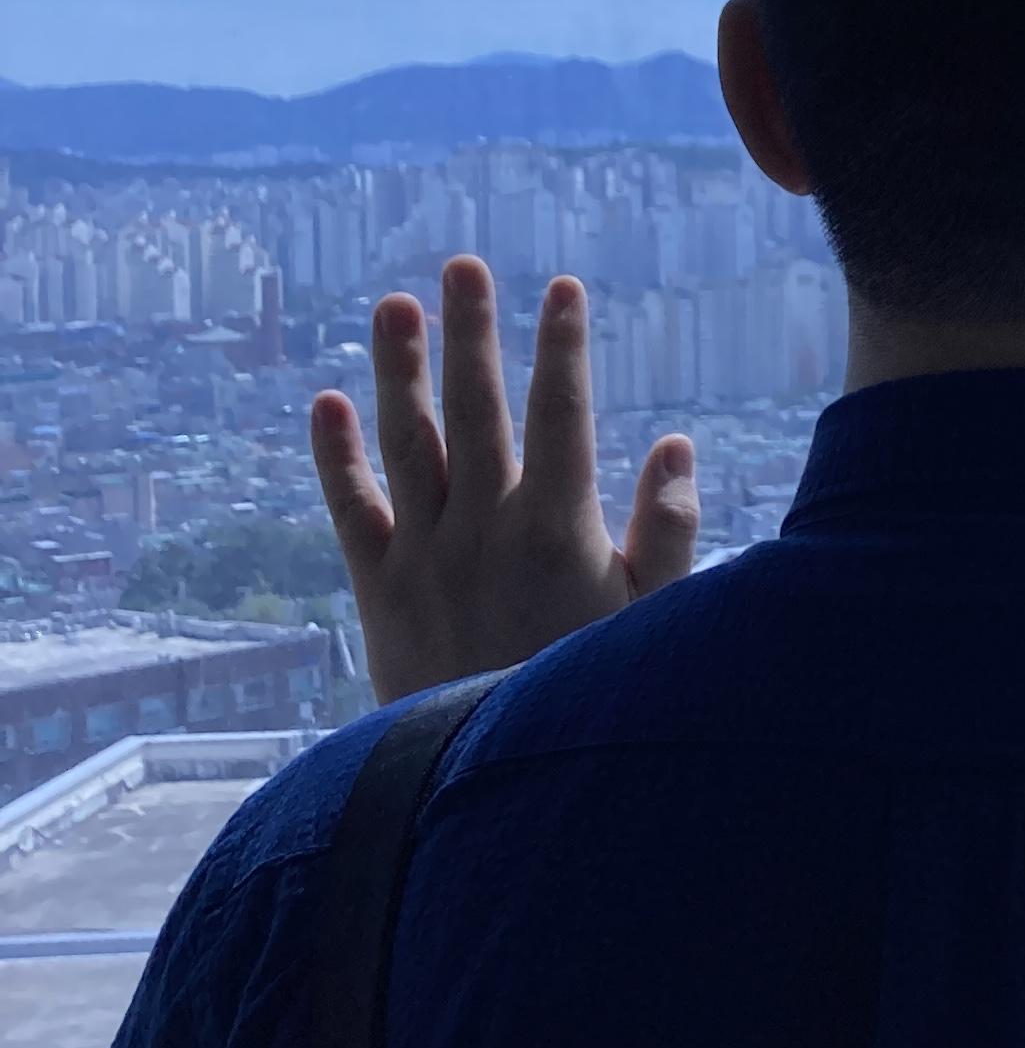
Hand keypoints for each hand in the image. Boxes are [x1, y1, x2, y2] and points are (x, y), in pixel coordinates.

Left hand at [309, 257, 698, 702]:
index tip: (563, 287)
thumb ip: (665, 528)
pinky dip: (336, 455)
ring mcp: (426, 555)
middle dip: (473, 331)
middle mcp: (485, 528)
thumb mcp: (651, 617)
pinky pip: (352, 509)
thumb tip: (675, 444)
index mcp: (559, 529)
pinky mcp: (379, 590)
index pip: (561, 413)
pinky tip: (327, 400)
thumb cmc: (590, 691)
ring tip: (393, 304)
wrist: (497, 782)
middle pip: (476, 408)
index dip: (563, 347)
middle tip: (463, 265)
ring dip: (400, 368)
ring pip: (408, 441)